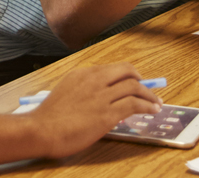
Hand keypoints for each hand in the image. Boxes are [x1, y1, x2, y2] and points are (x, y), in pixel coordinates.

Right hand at [28, 63, 162, 158]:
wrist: (42, 130)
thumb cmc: (50, 117)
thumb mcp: (66, 92)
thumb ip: (85, 90)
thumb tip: (106, 98)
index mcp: (83, 73)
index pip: (113, 68)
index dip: (128, 74)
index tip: (136, 82)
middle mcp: (94, 80)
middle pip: (127, 71)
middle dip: (141, 79)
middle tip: (148, 89)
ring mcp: (101, 96)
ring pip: (134, 87)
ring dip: (149, 95)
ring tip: (156, 103)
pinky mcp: (107, 114)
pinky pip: (134, 105)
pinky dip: (147, 106)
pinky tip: (152, 110)